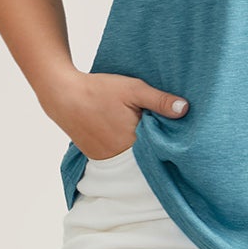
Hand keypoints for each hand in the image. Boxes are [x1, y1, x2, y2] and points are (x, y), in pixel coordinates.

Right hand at [45, 69, 188, 161]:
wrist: (62, 95)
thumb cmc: (98, 90)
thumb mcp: (133, 89)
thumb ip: (159, 101)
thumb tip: (185, 110)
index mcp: (134, 142)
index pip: (161, 148)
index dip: (169, 138)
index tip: (176, 128)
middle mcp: (121, 157)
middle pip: (147, 154)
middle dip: (155, 142)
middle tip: (159, 126)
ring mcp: (107, 159)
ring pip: (133, 156)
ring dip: (139, 146)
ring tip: (139, 128)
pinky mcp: (97, 157)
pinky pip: (118, 156)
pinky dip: (124, 147)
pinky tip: (124, 131)